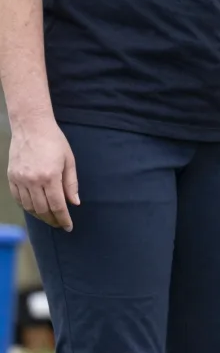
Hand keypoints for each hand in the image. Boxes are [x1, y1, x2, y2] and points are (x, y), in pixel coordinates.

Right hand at [8, 115, 79, 230]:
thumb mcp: (69, 161)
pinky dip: (26, 206)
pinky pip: (17, 198)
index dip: (64, 219)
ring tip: (49, 218)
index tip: (68, 227)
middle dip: (53, 220)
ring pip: (29, 206)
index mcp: (50, 177)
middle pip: (42, 209)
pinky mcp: (11, 176)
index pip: (58, 206)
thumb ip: (71, 184)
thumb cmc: (54, 141)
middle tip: (60, 224)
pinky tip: (35, 209)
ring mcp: (19, 178)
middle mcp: (32, 180)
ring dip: (40, 216)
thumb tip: (75, 203)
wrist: (31, 126)